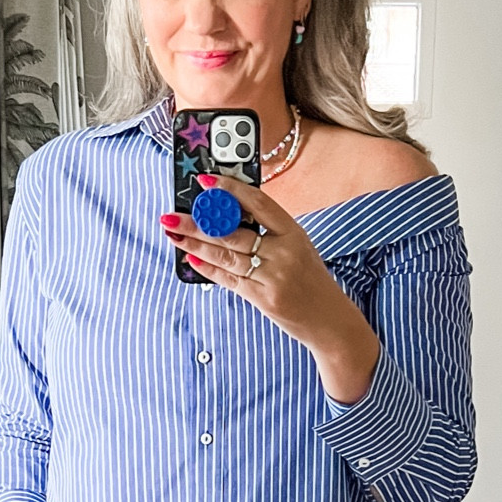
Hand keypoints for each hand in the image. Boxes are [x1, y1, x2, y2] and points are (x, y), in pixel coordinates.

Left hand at [162, 178, 380, 406]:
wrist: (330, 321)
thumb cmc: (310, 281)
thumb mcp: (298, 248)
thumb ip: (268, 232)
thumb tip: (226, 215)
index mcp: (294, 232)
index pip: (258, 202)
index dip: (229, 189)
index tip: (204, 180)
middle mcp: (285, 252)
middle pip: (234, 231)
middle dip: (199, 222)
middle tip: (171, 214)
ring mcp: (275, 276)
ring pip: (227, 255)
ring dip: (196, 244)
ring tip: (174, 233)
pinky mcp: (265, 299)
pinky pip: (230, 280)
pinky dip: (209, 269)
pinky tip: (191, 259)